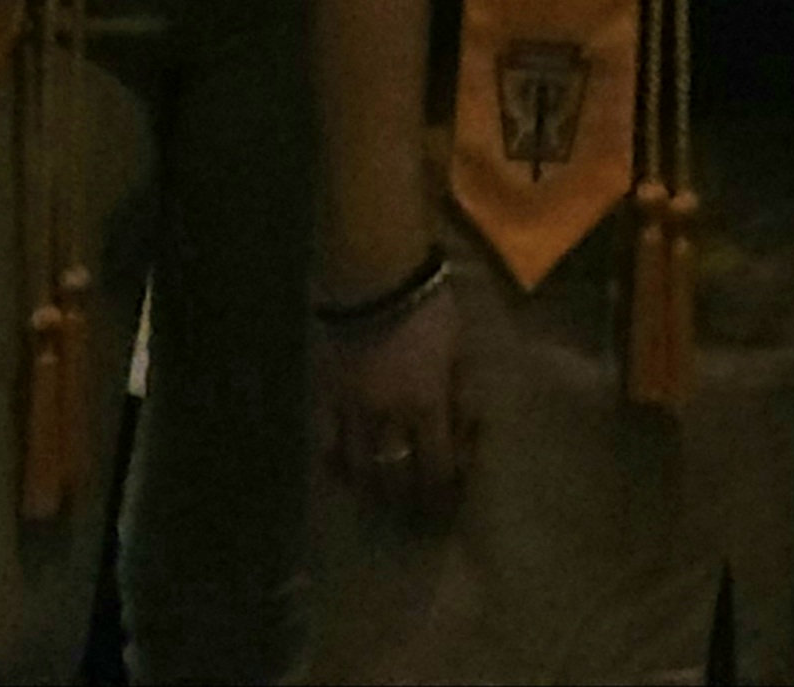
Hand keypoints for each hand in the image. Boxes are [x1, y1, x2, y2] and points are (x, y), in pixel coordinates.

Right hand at [314, 272, 473, 505]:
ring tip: (382, 501)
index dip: (444, 491)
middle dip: (410, 500)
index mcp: (427, 403)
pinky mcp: (326, 396)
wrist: (374, 277)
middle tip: (418, 514)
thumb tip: (467, 426)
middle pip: (398, 475)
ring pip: (360, 468)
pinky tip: (343, 475)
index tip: (450, 503)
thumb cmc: (428, 305)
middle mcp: (389, 417)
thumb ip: (459, 391)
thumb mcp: (458, 347)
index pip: (438, 464)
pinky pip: (327, 441)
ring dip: (374, 490)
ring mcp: (353, 410)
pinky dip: (335, 464)